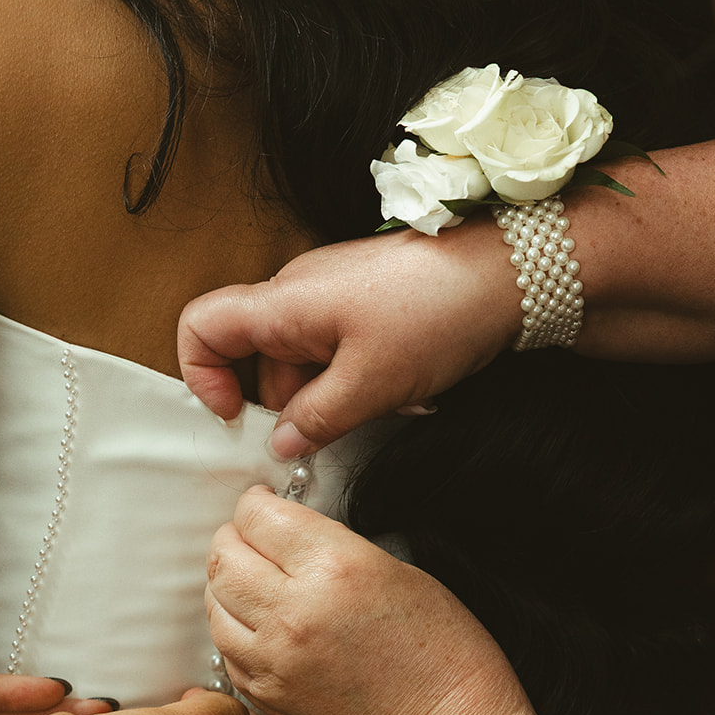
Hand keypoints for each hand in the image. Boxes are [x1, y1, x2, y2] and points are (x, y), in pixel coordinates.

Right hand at [178, 221, 518, 457]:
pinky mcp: (365, 301)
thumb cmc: (439, 310)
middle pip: (256, 357)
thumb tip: (280, 445)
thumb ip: (314, 421)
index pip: (202, 326)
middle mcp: (298, 292)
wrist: (512, 269)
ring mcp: (332, 294)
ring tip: (384, 406)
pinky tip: (400, 390)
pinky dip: (357, 379)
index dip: (202, 376)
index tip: (235, 418)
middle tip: (326, 435)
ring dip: (329, 397)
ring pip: (302, 360)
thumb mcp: (370, 384)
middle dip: (286, 405)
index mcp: (284, 302)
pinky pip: (337, 350)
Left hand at [206, 486, 525, 714]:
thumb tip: (291, 538)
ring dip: (227, 584)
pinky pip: (226, 649)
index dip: (258, 503)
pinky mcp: (266, 698)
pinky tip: (259, 624)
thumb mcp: (403, 575)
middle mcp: (293, 613)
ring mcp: (273, 661)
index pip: (260, 517)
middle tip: (251, 536)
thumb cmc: (448, 660)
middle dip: (233, 537)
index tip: (264, 504)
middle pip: (224, 558)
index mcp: (335, 568)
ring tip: (252, 579)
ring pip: (215, 604)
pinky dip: (233, 628)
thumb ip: (337, 549)